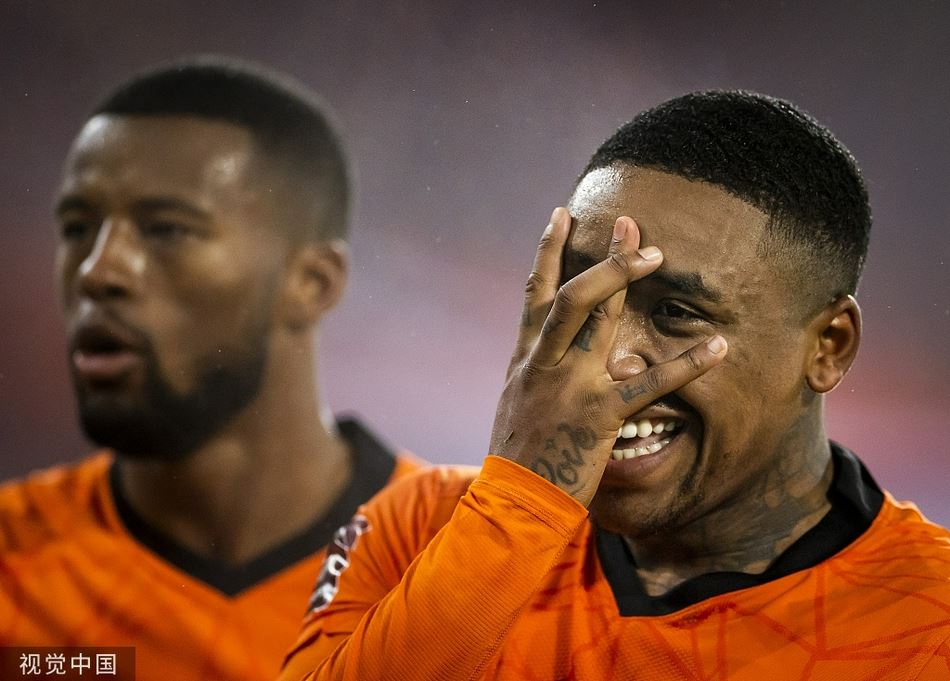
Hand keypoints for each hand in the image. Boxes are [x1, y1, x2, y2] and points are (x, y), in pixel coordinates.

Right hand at [488, 207, 727, 505]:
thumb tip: (556, 347)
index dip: (548, 249)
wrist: (513, 499)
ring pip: (597, 318)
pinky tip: (716, 346)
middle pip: (573, 294)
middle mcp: (546, 361)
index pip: (535, 291)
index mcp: (527, 356)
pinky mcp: (599, 415)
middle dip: (601, 256)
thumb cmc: (518, 451)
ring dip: (625, 280)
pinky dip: (685, 364)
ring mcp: (572, 385)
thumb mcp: (517, 399)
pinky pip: (648, 384)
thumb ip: (539, 367)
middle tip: (631, 226)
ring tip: (659, 254)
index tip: (562, 214)